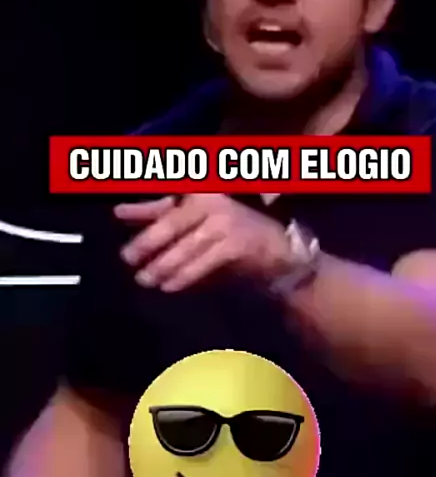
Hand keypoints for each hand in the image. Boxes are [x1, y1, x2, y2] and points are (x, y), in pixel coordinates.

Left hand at [114, 194, 294, 292]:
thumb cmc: (229, 232)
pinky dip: (185, 276)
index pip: (166, 198)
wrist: (277, 251)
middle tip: (127, 259)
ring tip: (145, 279)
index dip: (142, 206)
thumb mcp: (193, 219)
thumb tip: (119, 212)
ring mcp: (226, 221)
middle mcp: (213, 200)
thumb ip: (158, 214)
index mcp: (200, 190)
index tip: (118, 213)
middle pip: (172, 222)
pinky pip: (203, 263)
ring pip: (186, 247)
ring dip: (163, 265)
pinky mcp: (236, 244)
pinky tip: (169, 286)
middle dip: (147, 242)